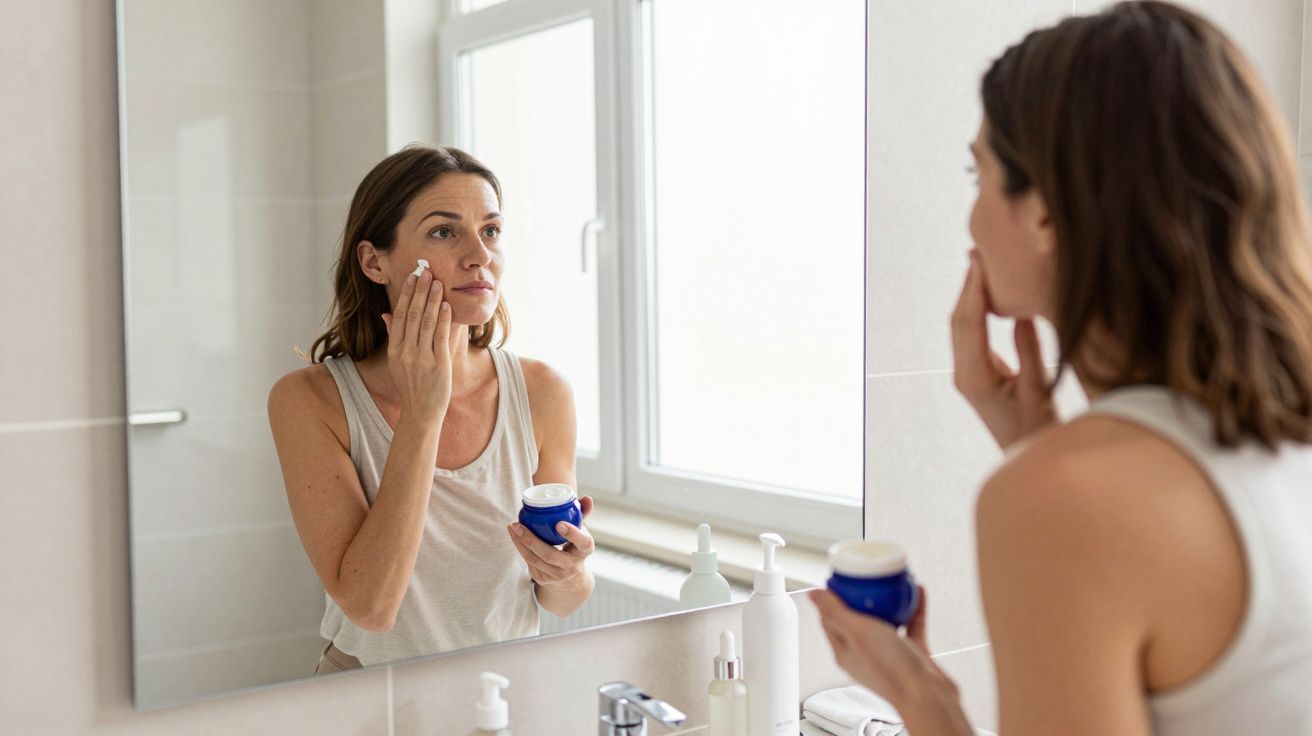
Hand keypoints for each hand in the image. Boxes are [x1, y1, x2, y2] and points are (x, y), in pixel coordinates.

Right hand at [380, 269, 452, 425]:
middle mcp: (406, 351)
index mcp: (395, 349)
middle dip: (419, 291)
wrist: (420, 412)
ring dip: (432, 300)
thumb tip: (386, 315)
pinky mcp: (438, 364)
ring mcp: (422, 358)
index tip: (412, 277)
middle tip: (426, 272)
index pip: (399, 315)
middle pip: (411, 314)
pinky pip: (440, 337)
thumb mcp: (397, 362)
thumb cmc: (411, 386)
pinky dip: (443, 319)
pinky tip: (446, 305)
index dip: (406, 294)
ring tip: (437, 282)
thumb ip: (394, 337)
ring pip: (425, 322)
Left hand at [507, 495, 594, 588]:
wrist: (571, 576)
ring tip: (512, 527)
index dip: (572, 534)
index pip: (582, 542)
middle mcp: (572, 566)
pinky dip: (520, 548)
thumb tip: (587, 498)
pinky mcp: (544, 579)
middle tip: (518, 524)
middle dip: (532, 540)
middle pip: (550, 555)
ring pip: (535, 560)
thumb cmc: (575, 545)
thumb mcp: (581, 532)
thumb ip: (583, 513)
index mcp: (585, 550)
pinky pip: (529, 563)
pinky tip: (514, 536)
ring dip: (520, 543)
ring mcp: (557, 575)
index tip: (559, 524)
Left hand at [810, 588, 971, 733]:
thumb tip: (813, 594)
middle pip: (858, 617)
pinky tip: (917, 592)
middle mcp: (864, 653)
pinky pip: (910, 625)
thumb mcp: (857, 632)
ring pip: (886, 620)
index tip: (839, 577)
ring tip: (892, 580)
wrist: (928, 696)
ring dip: (889, 600)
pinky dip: (912, 608)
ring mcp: (888, 654)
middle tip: (867, 575)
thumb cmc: (891, 670)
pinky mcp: (910, 654)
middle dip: (862, 594)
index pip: (830, 618)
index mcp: (845, 651)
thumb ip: (835, 611)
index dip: (832, 597)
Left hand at [951, 250, 1056, 449]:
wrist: (1029, 455)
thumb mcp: (1039, 390)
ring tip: (982, 264)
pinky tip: (989, 292)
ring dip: (971, 295)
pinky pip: (972, 334)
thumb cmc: (1038, 429)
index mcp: (975, 377)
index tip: (980, 261)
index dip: (974, 289)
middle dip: (969, 285)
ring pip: (963, 325)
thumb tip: (1023, 310)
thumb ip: (1029, 351)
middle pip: (960, 320)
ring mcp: (968, 374)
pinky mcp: (977, 373)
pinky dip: (978, 310)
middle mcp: (965, 374)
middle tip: (978, 252)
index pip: (969, 322)